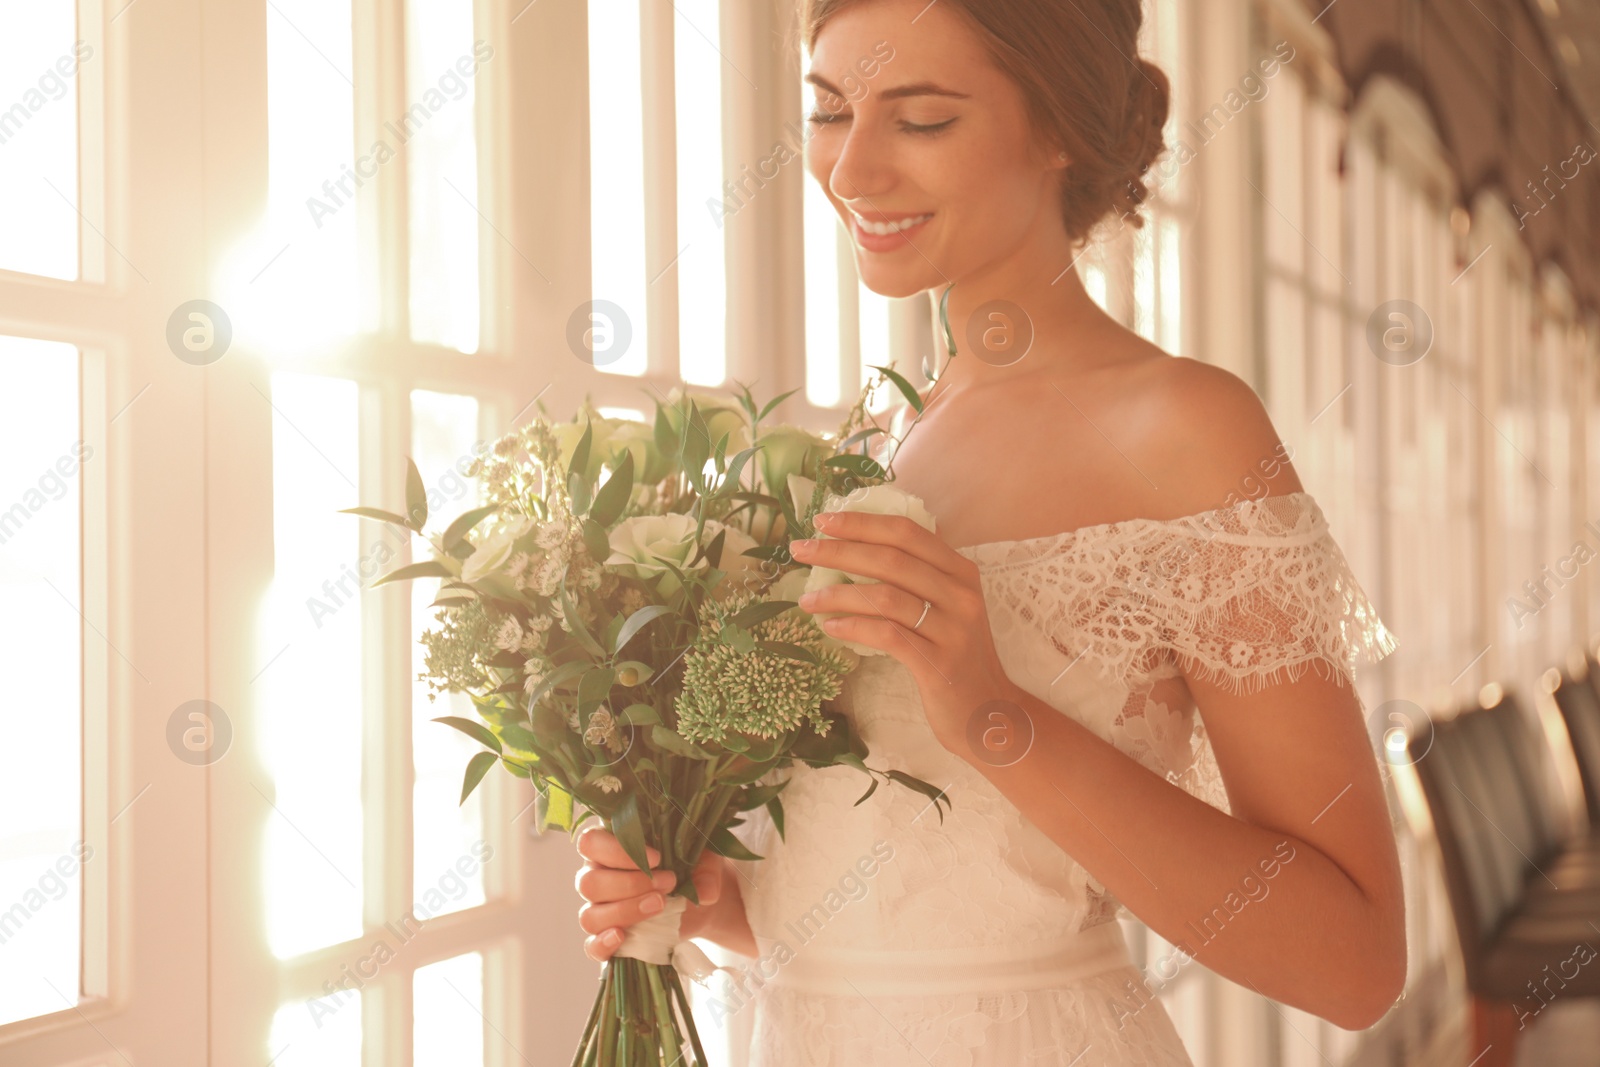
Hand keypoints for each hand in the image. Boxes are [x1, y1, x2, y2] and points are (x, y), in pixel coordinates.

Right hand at [573, 827, 724, 961]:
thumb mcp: (703, 861)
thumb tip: (704, 892)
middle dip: (631, 884)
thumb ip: (705, 870)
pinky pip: (592, 947)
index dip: (618, 851)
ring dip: (625, 912)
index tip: (657, 858)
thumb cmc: (691, 869)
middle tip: (669, 882)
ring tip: (661, 906)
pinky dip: (603, 945)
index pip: (590, 843)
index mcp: (607, 847)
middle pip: (589, 883)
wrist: (699, 902)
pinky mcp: (607, 939)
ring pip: (590, 916)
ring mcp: (598, 910)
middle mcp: (595, 877)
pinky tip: (622, 937)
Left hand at [791, 510, 1022, 753]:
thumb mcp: (945, 607)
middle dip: (839, 550)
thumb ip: (914, 578)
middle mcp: (960, 594)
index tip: (822, 520)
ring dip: (837, 595)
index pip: (906, 532)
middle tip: (800, 550)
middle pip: (891, 559)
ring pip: (885, 597)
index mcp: (960, 571)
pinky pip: (887, 635)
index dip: (862, 523)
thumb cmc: (955, 654)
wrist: (989, 709)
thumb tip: (856, 550)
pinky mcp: (939, 663)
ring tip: (806, 600)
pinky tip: (829, 627)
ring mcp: (952, 628)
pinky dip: (853, 627)